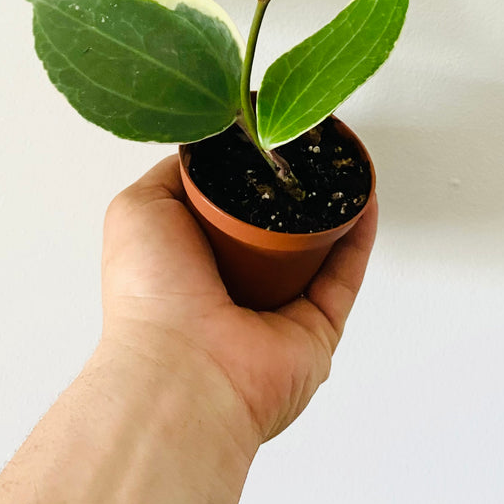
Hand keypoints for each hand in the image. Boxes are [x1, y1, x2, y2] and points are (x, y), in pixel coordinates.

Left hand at [98, 154, 377, 445]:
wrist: (184, 369)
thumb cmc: (150, 297)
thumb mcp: (139, 209)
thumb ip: (172, 176)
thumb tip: (204, 151)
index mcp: (191, 263)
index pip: (226, 209)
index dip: (245, 172)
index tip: (265, 134)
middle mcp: (235, 288)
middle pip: (275, 227)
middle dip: (291, 189)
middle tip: (306, 146)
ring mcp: (279, 309)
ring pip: (317, 248)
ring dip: (332, 207)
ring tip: (343, 163)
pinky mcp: (317, 328)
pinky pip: (345, 275)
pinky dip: (358, 235)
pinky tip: (364, 198)